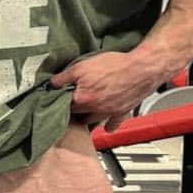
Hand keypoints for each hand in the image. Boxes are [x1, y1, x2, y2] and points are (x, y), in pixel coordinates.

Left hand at [49, 51, 173, 131]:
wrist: (141, 69)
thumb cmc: (113, 66)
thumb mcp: (82, 66)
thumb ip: (64, 77)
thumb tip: (51, 84)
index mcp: (81, 99)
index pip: (63, 105)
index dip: (59, 100)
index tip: (57, 97)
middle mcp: (94, 109)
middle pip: (77, 114)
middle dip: (72, 109)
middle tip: (70, 101)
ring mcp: (108, 113)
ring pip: (92, 121)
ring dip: (86, 118)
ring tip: (83, 113)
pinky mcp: (121, 112)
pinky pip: (113, 124)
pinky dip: (108, 126)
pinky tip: (105, 126)